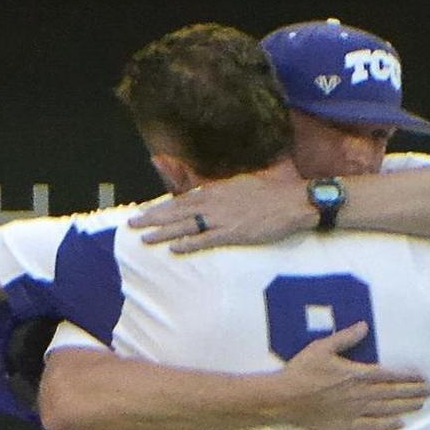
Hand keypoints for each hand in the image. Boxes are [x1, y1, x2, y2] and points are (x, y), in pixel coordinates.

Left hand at [128, 159, 311, 251]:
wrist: (297, 200)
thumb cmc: (278, 190)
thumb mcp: (249, 180)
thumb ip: (231, 185)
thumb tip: (222, 187)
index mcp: (219, 188)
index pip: (184, 198)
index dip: (164, 205)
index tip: (147, 211)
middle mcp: (216, 201)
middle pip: (178, 210)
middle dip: (153, 217)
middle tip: (132, 223)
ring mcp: (224, 217)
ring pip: (185, 225)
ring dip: (163, 232)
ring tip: (144, 238)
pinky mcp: (234, 233)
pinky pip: (205, 240)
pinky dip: (188, 244)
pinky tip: (173, 249)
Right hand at [272, 322, 429, 429]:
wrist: (283, 397)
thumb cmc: (302, 370)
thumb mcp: (323, 347)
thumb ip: (345, 338)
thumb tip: (364, 326)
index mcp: (356, 374)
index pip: (389, 375)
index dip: (408, 377)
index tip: (423, 377)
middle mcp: (359, 394)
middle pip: (392, 393)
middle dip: (412, 391)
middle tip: (429, 391)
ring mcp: (353, 410)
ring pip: (386, 408)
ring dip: (405, 406)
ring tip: (421, 404)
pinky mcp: (345, 424)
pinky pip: (370, 425)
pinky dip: (387, 425)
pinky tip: (400, 424)